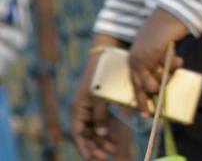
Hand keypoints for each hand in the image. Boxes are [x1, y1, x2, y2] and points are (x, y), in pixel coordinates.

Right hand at [70, 37, 123, 160]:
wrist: (107, 57)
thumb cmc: (101, 76)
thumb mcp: (100, 96)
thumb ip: (100, 115)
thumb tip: (102, 134)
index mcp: (78, 109)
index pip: (78, 133)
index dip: (84, 146)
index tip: (92, 157)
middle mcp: (83, 110)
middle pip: (87, 134)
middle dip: (96, 146)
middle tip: (108, 156)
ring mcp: (91, 107)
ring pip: (95, 129)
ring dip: (103, 140)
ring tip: (114, 149)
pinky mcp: (101, 104)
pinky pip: (103, 122)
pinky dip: (108, 130)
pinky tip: (116, 139)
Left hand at [128, 8, 188, 116]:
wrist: (170, 15)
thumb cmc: (167, 30)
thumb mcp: (159, 50)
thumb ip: (158, 62)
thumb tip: (164, 78)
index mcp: (134, 58)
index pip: (135, 82)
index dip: (139, 98)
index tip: (143, 112)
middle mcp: (134, 60)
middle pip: (141, 87)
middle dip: (148, 99)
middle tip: (152, 113)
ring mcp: (140, 59)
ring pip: (151, 84)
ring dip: (166, 79)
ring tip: (176, 65)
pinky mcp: (148, 57)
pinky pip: (161, 73)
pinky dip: (171, 69)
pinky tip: (178, 59)